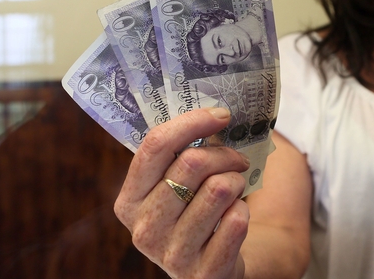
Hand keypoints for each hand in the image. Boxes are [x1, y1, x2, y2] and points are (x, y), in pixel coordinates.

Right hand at [114, 108, 250, 278]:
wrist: (210, 268)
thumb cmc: (193, 214)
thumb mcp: (173, 186)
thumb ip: (179, 153)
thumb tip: (213, 110)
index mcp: (129, 201)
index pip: (155, 146)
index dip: (192, 122)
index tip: (221, 114)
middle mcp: (144, 229)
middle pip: (192, 163)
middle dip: (224, 154)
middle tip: (236, 160)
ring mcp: (171, 255)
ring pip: (219, 189)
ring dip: (236, 183)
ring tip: (233, 191)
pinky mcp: (204, 272)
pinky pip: (237, 220)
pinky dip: (244, 212)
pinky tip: (235, 219)